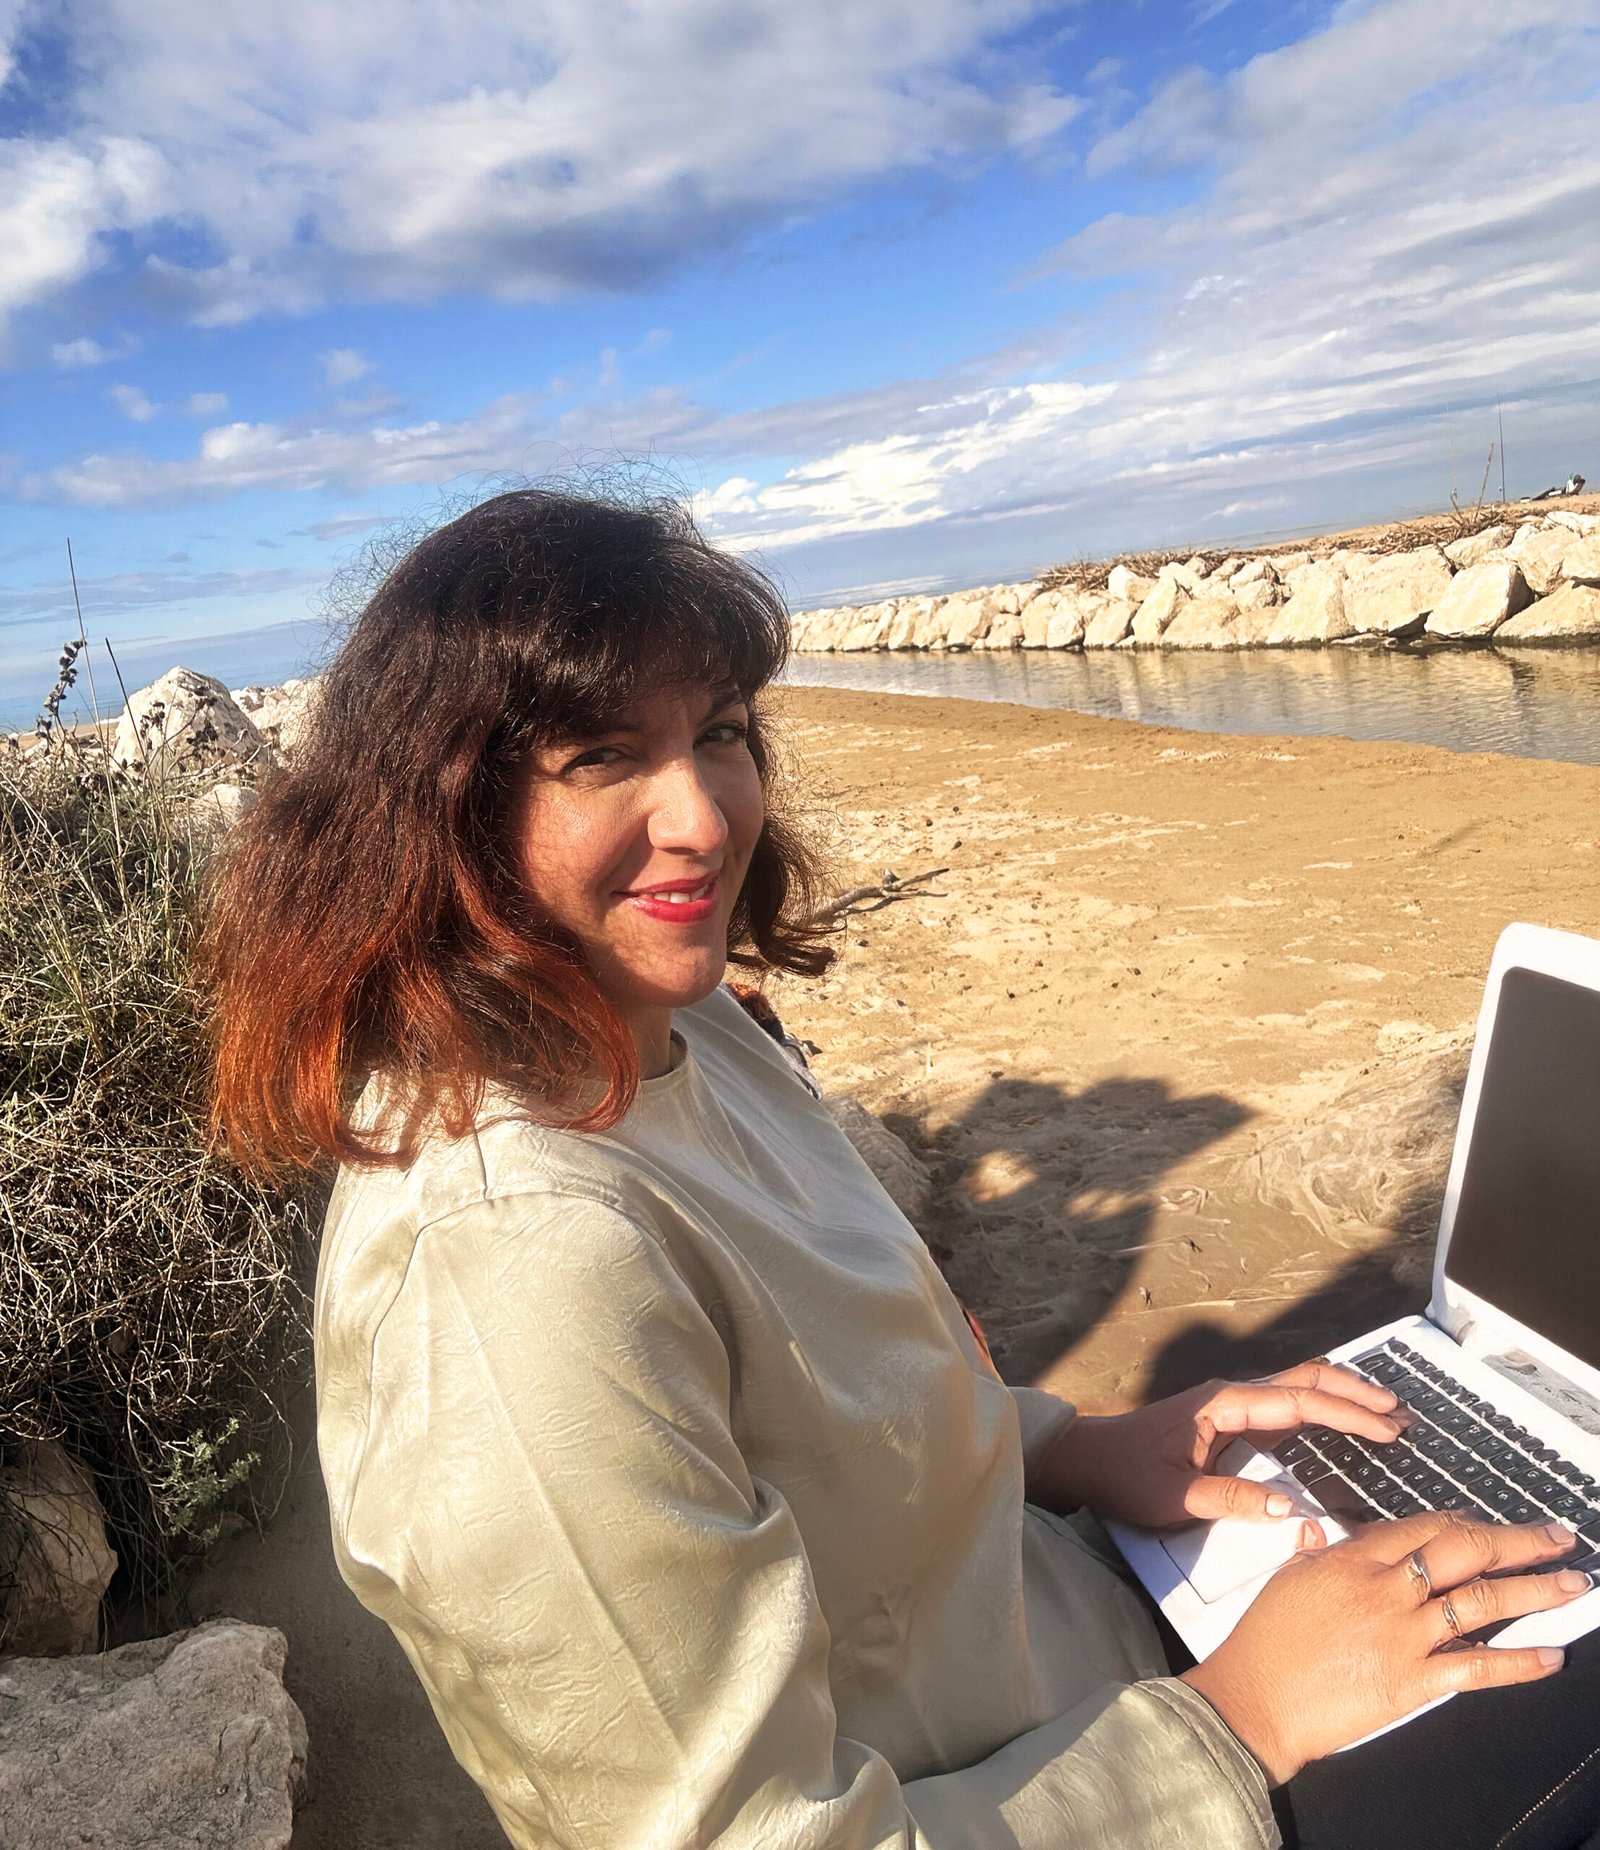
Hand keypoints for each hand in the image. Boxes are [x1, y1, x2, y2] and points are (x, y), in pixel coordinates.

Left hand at [1032, 1361, 1404, 1527]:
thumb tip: (1287, 1509)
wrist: (1090, 1459)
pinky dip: (1321, 1408)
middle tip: (1403, 1414)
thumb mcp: (1174, 1497)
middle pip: (1305, 1381)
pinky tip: (1342, 1423)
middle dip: (1356, 1394)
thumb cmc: (1127, 1476)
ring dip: (1342, 1397)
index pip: (1297, 1401)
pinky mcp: (1230, 1419)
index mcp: (1223, 1404)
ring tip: (1388, 1415)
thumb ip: (1229, 1501)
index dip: (1346, 1414)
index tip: (1388, 1429)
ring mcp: (1232, 1404)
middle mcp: (1232, 1395)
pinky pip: (1285, 1405)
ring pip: (1298, 1387)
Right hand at [1181, 1513, 1587, 1783]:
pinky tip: (1548, 1655)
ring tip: (1571, 1584)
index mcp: (1354, 1559)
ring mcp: (1403, 1636)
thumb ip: (1312, 1550)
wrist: (1255, 1700)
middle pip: (1466, 1551)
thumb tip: (1320, 1530)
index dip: (1469, 1521)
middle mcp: (1387, 1590)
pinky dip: (1518, 1662)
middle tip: (1556, 1538)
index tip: (1496, 1523)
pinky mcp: (1412, 1681)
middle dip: (1519, 1542)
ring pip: (1483, 1602)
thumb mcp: (1285, 1579)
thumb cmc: (1264, 1642)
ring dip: (1534, 1590)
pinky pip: (1477, 1667)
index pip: (1426, 1526)